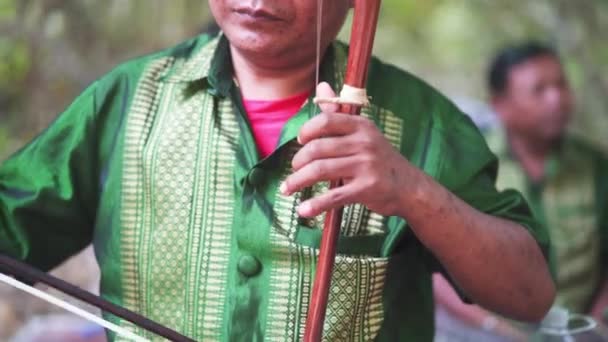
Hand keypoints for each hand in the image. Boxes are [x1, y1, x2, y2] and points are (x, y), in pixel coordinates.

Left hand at [280, 82, 416, 217]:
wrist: (409, 187)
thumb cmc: (379, 158)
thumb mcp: (363, 132)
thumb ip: (338, 112)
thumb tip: (321, 86)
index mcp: (361, 126)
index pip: (326, 120)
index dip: (307, 131)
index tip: (300, 142)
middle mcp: (364, 143)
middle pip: (317, 148)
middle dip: (298, 162)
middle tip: (293, 170)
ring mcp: (366, 166)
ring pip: (320, 170)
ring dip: (297, 181)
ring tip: (287, 188)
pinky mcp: (367, 189)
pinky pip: (333, 197)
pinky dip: (315, 205)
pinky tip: (303, 210)